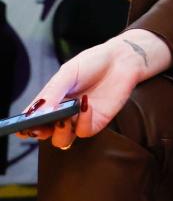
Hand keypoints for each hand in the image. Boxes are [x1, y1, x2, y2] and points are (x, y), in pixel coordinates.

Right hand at [17, 30, 169, 149]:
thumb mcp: (67, 73)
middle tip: (41, 125)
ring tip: (63, 117)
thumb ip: (52, 93)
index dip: (25, 127)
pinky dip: (82, 122)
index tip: (22, 127)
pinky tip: (85, 106)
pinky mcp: (97, 122)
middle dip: (40, 133)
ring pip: (62, 140)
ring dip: (59, 132)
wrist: (121, 60)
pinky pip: (84, 132)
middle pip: (44, 134)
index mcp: (49, 102)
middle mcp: (61, 114)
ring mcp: (79, 120)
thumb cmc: (92, 64)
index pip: (32, 120)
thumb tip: (38, 113)